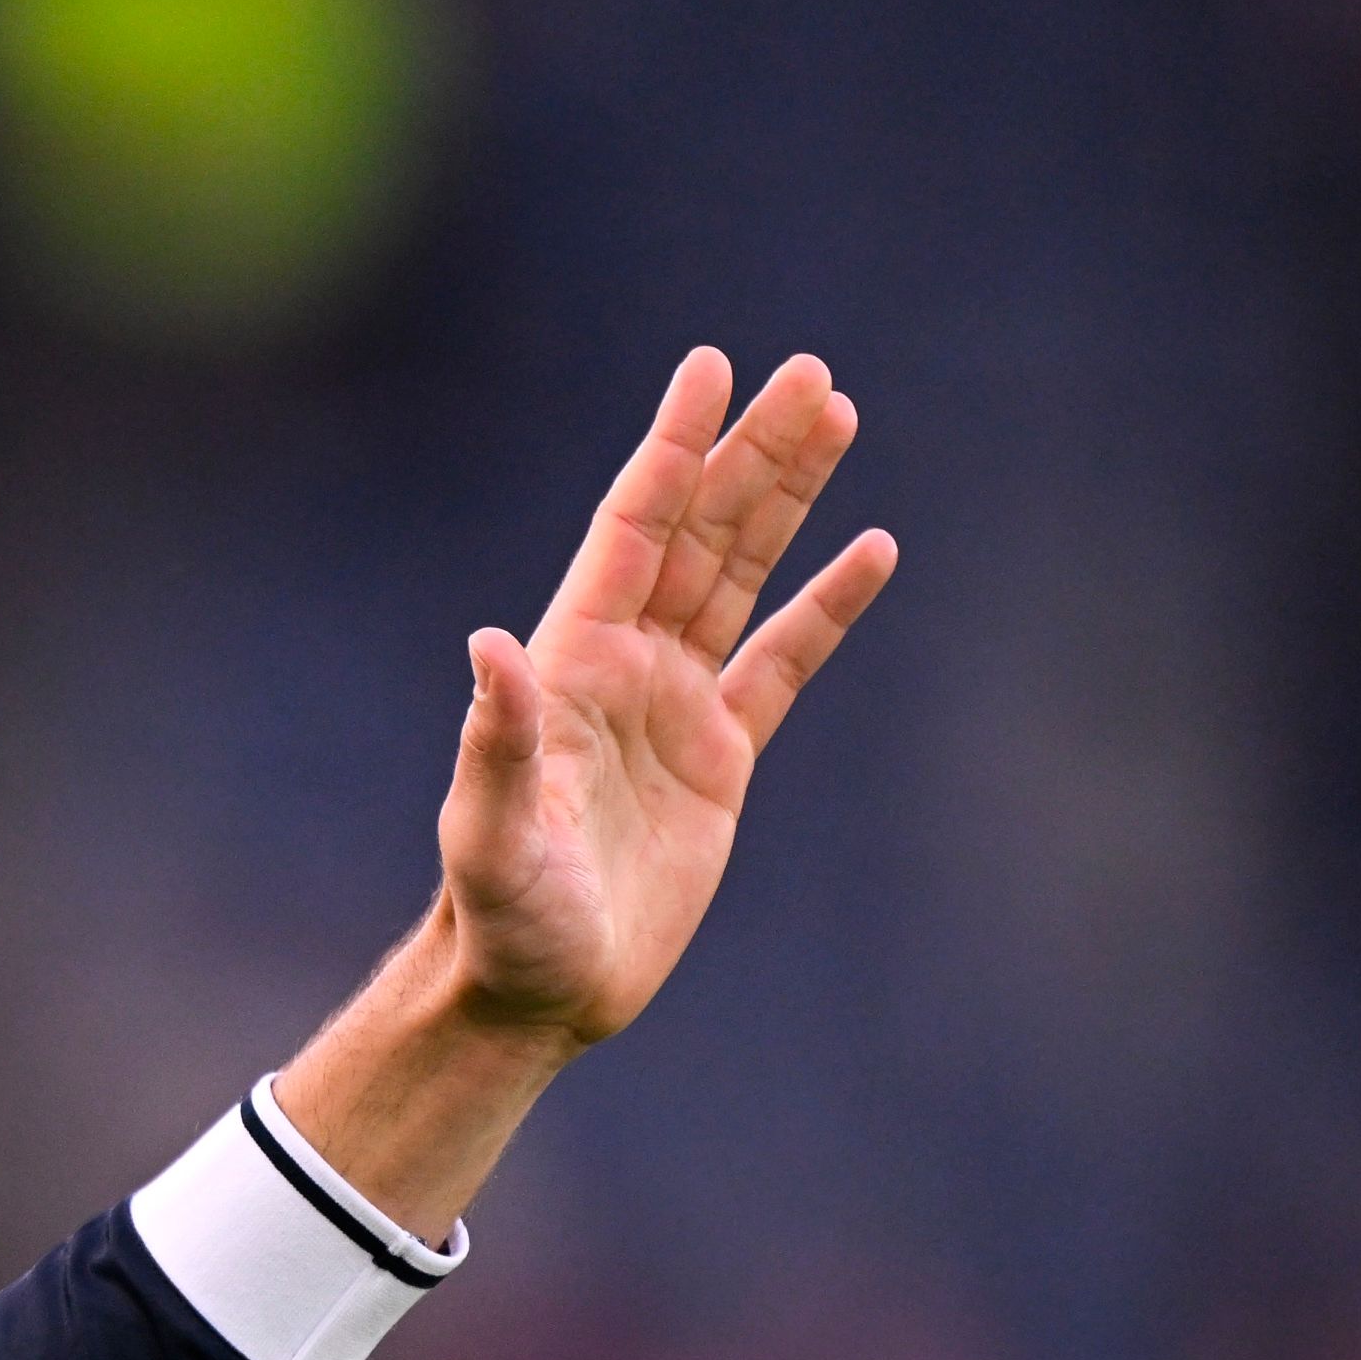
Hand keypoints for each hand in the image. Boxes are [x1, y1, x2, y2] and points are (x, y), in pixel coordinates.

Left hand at [437, 348, 897, 1044]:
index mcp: (572, 661)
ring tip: (837, 416)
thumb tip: (490, 646)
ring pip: (744, 576)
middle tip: (811, 373)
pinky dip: (825, 608)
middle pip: (702, 533)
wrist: (538, 990)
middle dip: (753, 452)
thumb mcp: (490, 835)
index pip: (633, 530)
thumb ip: (499, 743)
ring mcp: (676, 705)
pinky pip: (785, 663)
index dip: (672, 450)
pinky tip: (871, 549)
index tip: (710, 369)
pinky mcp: (721, 758)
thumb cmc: (500, 917)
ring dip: (788, 499)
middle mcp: (625, 665)